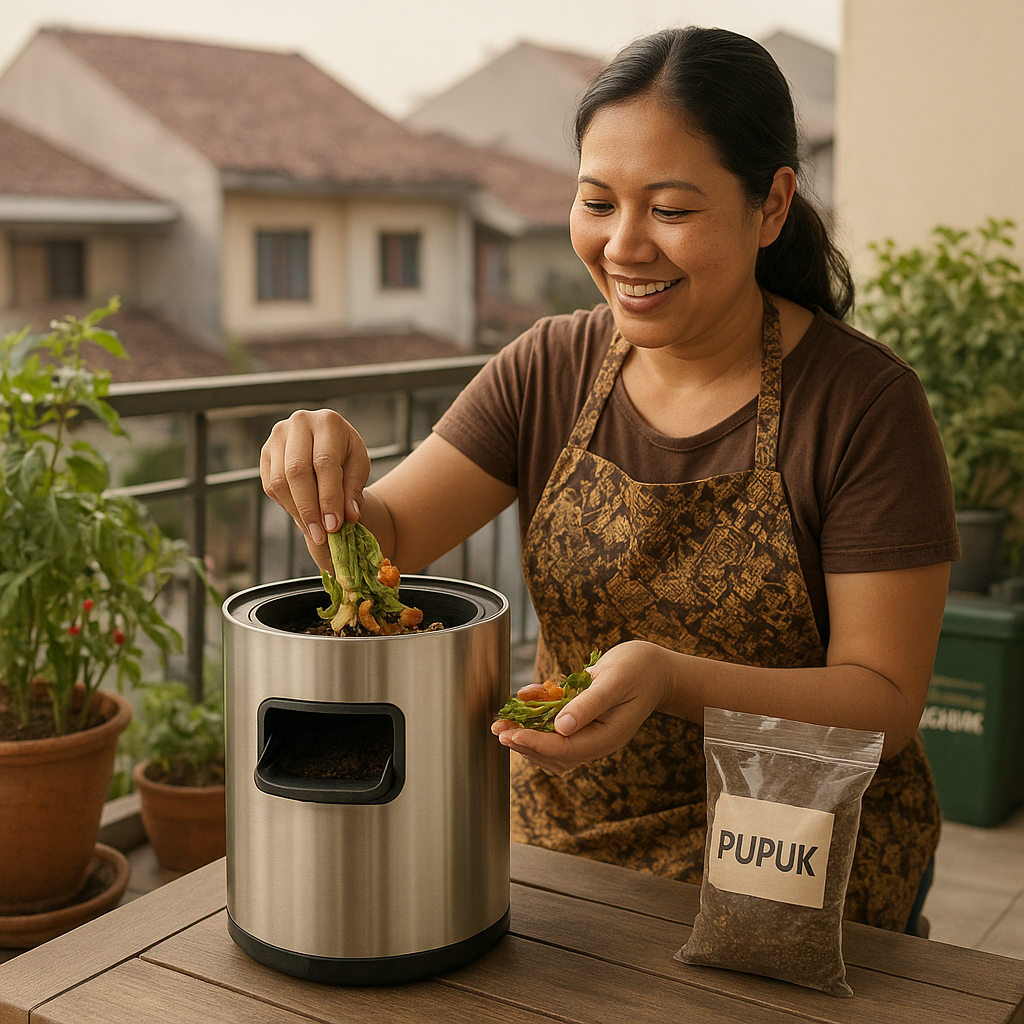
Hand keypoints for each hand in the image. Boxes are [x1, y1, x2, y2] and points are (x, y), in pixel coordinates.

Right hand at [260, 409, 370, 573]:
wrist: (328, 444)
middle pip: (296, 471)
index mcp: (328, 422)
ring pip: (279, 481)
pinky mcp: (265, 453)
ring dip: (297, 511)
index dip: (328, 497)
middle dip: (310, 508)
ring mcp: (278, 437)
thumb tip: (348, 517)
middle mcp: (299, 423)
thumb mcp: (358, 468)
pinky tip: (304, 518)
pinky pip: (270, 485)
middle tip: (321, 536)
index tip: (334, 526)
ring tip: (315, 532)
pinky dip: (287, 506)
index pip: (324, 463)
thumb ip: (353, 491)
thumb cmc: (346, 456)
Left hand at [491, 641, 675, 774]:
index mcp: (607, 736)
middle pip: (554, 753)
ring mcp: (589, 732)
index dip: (536, 744)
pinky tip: (525, 698)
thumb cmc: (639, 669)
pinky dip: (537, 715)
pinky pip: (555, 726)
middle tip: (497, 730)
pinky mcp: (582, 720)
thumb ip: (589, 703)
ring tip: (501, 722)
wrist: (656, 668)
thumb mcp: (614, 681)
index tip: (512, 735)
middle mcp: (596, 739)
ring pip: (551, 744)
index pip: (565, 750)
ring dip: (525, 733)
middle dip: (523, 743)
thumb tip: (561, 726)